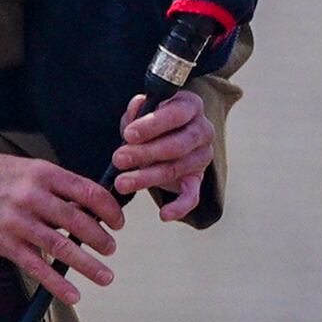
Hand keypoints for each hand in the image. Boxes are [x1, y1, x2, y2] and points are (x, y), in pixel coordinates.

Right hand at [0, 152, 122, 300]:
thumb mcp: (25, 168)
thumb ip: (54, 185)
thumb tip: (86, 206)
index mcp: (42, 173)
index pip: (88, 192)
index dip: (110, 209)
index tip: (118, 221)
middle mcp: (32, 196)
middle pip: (79, 221)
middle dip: (101, 239)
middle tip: (112, 249)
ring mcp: (18, 222)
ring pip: (62, 246)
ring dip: (88, 264)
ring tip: (105, 276)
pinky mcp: (4, 243)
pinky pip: (36, 267)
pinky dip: (57, 283)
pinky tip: (73, 294)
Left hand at [110, 89, 215, 216]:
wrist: (165, 138)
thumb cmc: (151, 122)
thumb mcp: (142, 110)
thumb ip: (138, 109)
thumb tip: (135, 110)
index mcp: (191, 106)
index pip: (176, 114)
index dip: (152, 125)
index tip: (128, 135)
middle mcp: (203, 130)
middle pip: (178, 145)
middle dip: (146, 153)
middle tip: (119, 159)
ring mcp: (202, 156)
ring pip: (176, 169)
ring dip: (147, 178)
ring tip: (122, 183)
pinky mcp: (198, 180)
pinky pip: (192, 196)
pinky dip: (179, 207)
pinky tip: (164, 215)